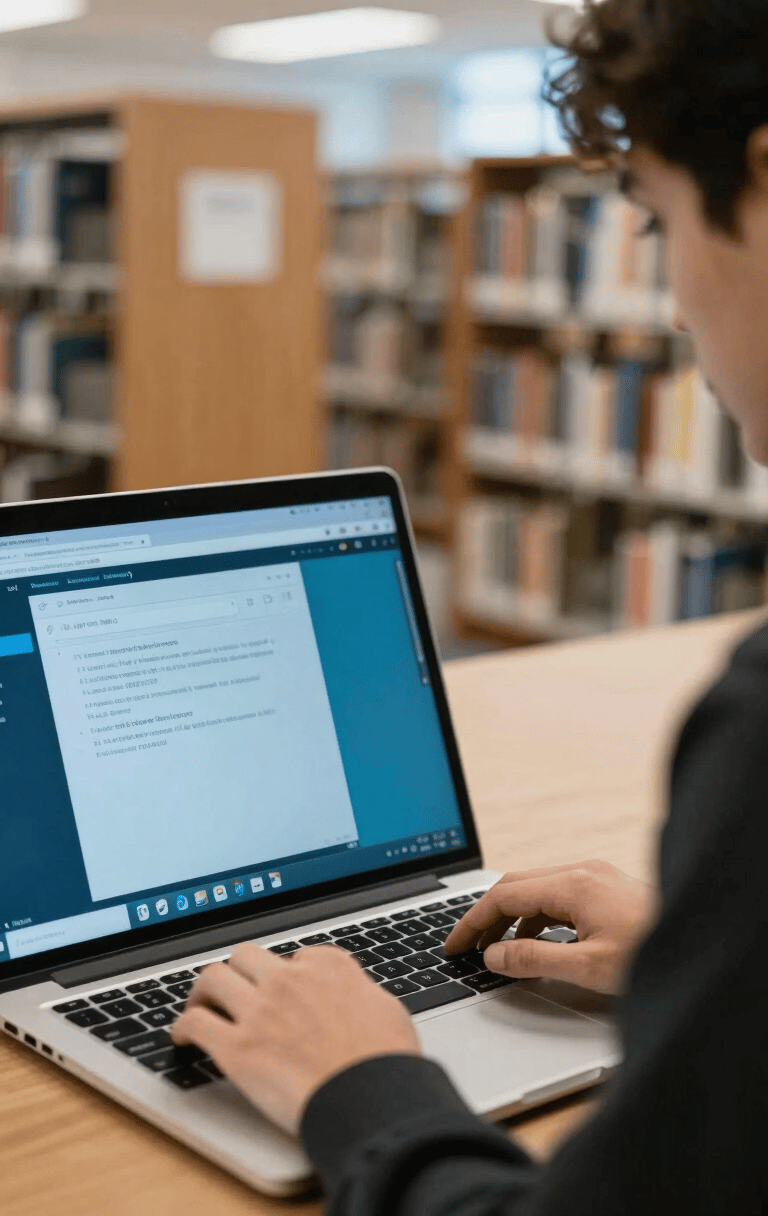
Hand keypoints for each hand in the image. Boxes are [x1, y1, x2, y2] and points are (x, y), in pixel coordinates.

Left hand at [171, 943, 420, 1134]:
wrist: (370, 1101)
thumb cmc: (386, 1064)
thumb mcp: (387, 1008)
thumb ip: (360, 992)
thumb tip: (352, 995)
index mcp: (329, 967)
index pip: (296, 956)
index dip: (286, 973)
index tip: (282, 989)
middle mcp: (290, 979)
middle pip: (246, 956)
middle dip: (238, 971)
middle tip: (232, 990)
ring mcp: (260, 1011)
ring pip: (213, 978)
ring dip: (204, 991)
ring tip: (200, 1005)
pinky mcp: (237, 1048)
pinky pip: (195, 1023)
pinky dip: (183, 1027)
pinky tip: (182, 1037)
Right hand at [445, 859, 656, 995]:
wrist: (700, 940)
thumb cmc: (653, 955)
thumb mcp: (588, 967)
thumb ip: (533, 959)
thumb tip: (493, 955)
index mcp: (572, 884)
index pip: (503, 896)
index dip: (472, 922)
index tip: (454, 947)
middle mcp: (581, 872)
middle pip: (515, 887)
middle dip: (485, 917)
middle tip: (464, 948)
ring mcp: (594, 877)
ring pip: (534, 891)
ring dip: (509, 918)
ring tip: (493, 951)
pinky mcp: (604, 889)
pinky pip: (555, 897)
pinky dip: (534, 918)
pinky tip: (532, 944)